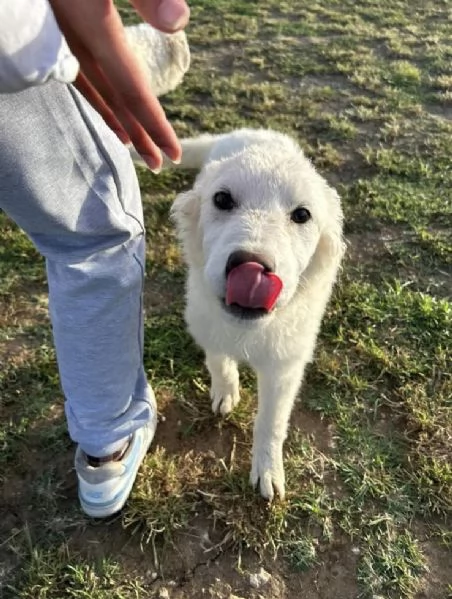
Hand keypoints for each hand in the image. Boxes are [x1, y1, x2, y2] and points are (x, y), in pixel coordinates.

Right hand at [49, 0, 189, 169]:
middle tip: (160, 164)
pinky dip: (93, 93)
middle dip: (140, 133)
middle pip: (115, 99)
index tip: (173, 155)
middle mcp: (76, 38)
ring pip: (94, 89)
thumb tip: (179, 24)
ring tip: (133, 144)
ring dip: (116, 119)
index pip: (132, 91)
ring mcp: (59, 35)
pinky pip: (74, 70)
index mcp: (93, 26)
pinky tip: (101, 100)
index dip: (154, 125)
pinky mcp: (53, 27)